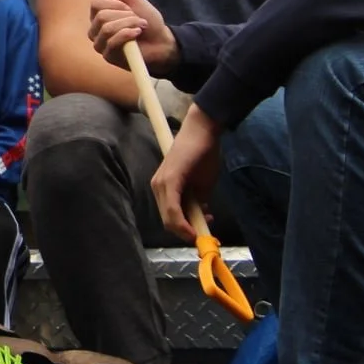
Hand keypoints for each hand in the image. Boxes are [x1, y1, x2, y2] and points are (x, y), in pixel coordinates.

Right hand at [88, 0, 178, 75]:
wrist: (162, 41)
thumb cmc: (147, 20)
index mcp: (99, 15)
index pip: (96, 4)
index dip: (116, 4)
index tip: (130, 8)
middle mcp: (96, 30)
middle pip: (101, 17)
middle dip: (125, 16)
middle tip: (137, 19)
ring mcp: (101, 44)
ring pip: (106, 29)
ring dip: (129, 24)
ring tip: (140, 27)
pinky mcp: (108, 56)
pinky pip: (112, 42)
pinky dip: (127, 35)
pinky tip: (137, 34)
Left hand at [150, 104, 223, 241]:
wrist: (203, 131)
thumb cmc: (203, 154)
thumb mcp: (201, 185)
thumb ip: (197, 202)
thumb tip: (198, 218)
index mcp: (163, 188)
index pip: (169, 217)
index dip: (184, 230)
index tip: (201, 232)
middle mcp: (157, 187)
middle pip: (167, 221)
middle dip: (186, 231)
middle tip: (205, 230)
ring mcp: (161, 183)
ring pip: (169, 218)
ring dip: (187, 228)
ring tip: (206, 223)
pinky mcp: (169, 180)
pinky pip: (173, 209)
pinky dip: (183, 223)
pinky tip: (195, 228)